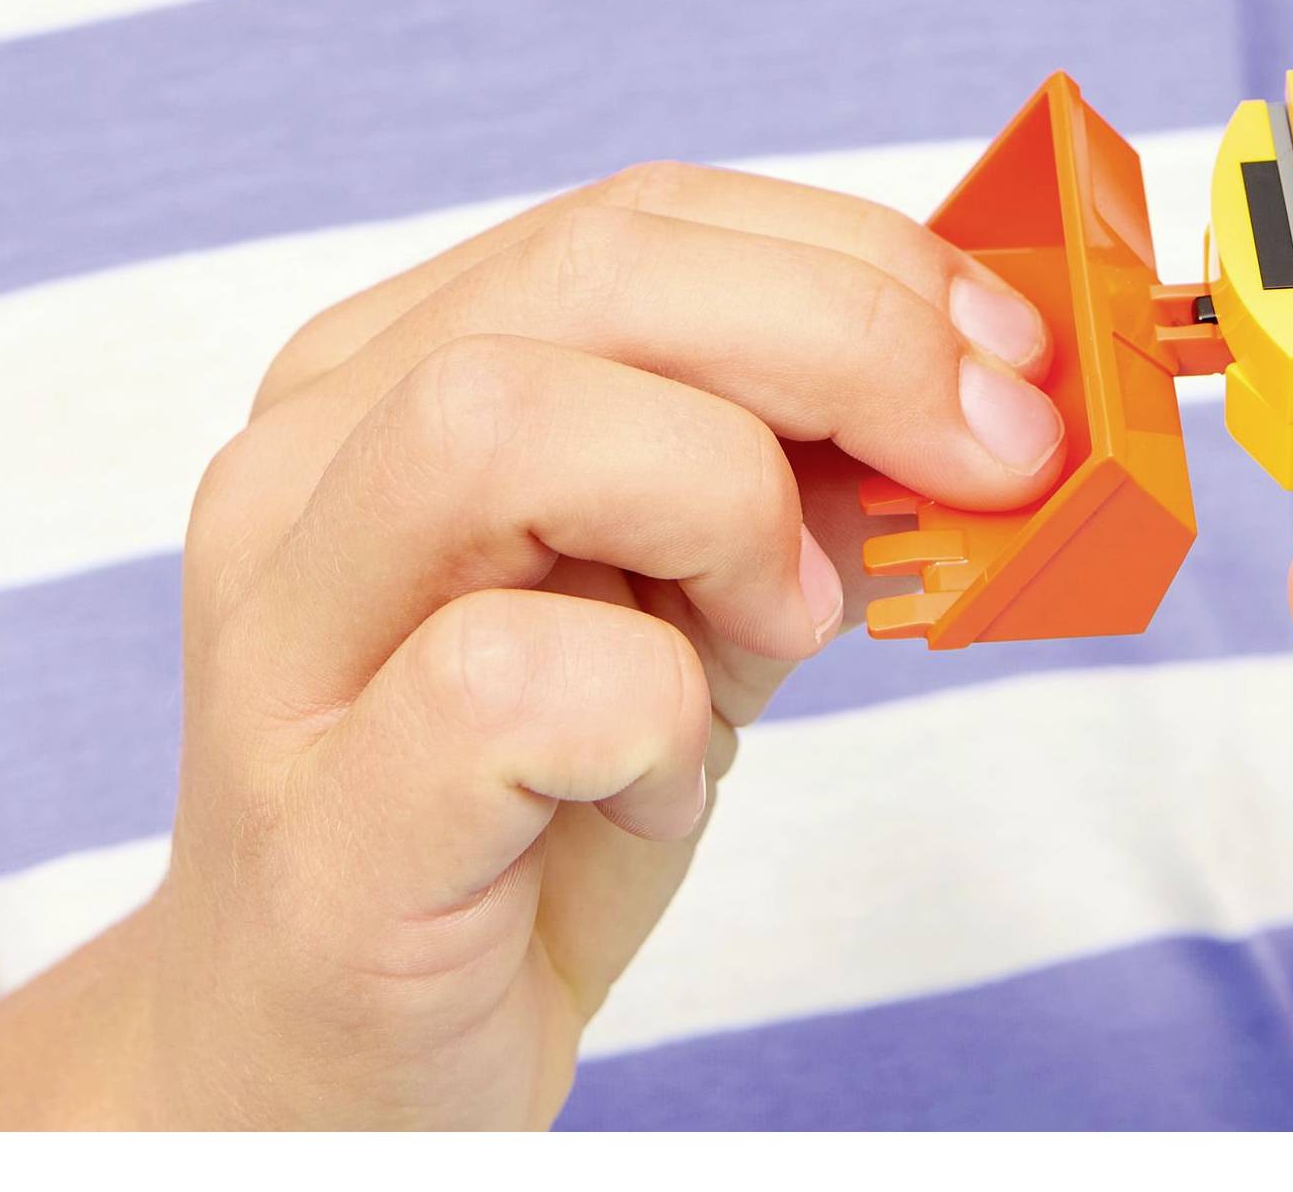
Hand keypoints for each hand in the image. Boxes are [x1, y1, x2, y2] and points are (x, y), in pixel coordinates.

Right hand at [116, 165, 1063, 1128]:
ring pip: (500, 422)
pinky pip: (504, 680)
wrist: (336, 1076)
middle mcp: (301, 469)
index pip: (642, 216)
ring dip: (722, 499)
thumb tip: (981, 390)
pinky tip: (662, 776)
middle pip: (589, 275)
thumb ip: (799, 471)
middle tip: (987, 458)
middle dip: (844, 341)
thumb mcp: (695, 592)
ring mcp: (284, 645)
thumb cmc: (525, 811)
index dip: (856, 258)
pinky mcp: (318, 831)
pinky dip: (651, 711)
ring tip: (777, 626)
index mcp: (386, 371)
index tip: (1008, 350)